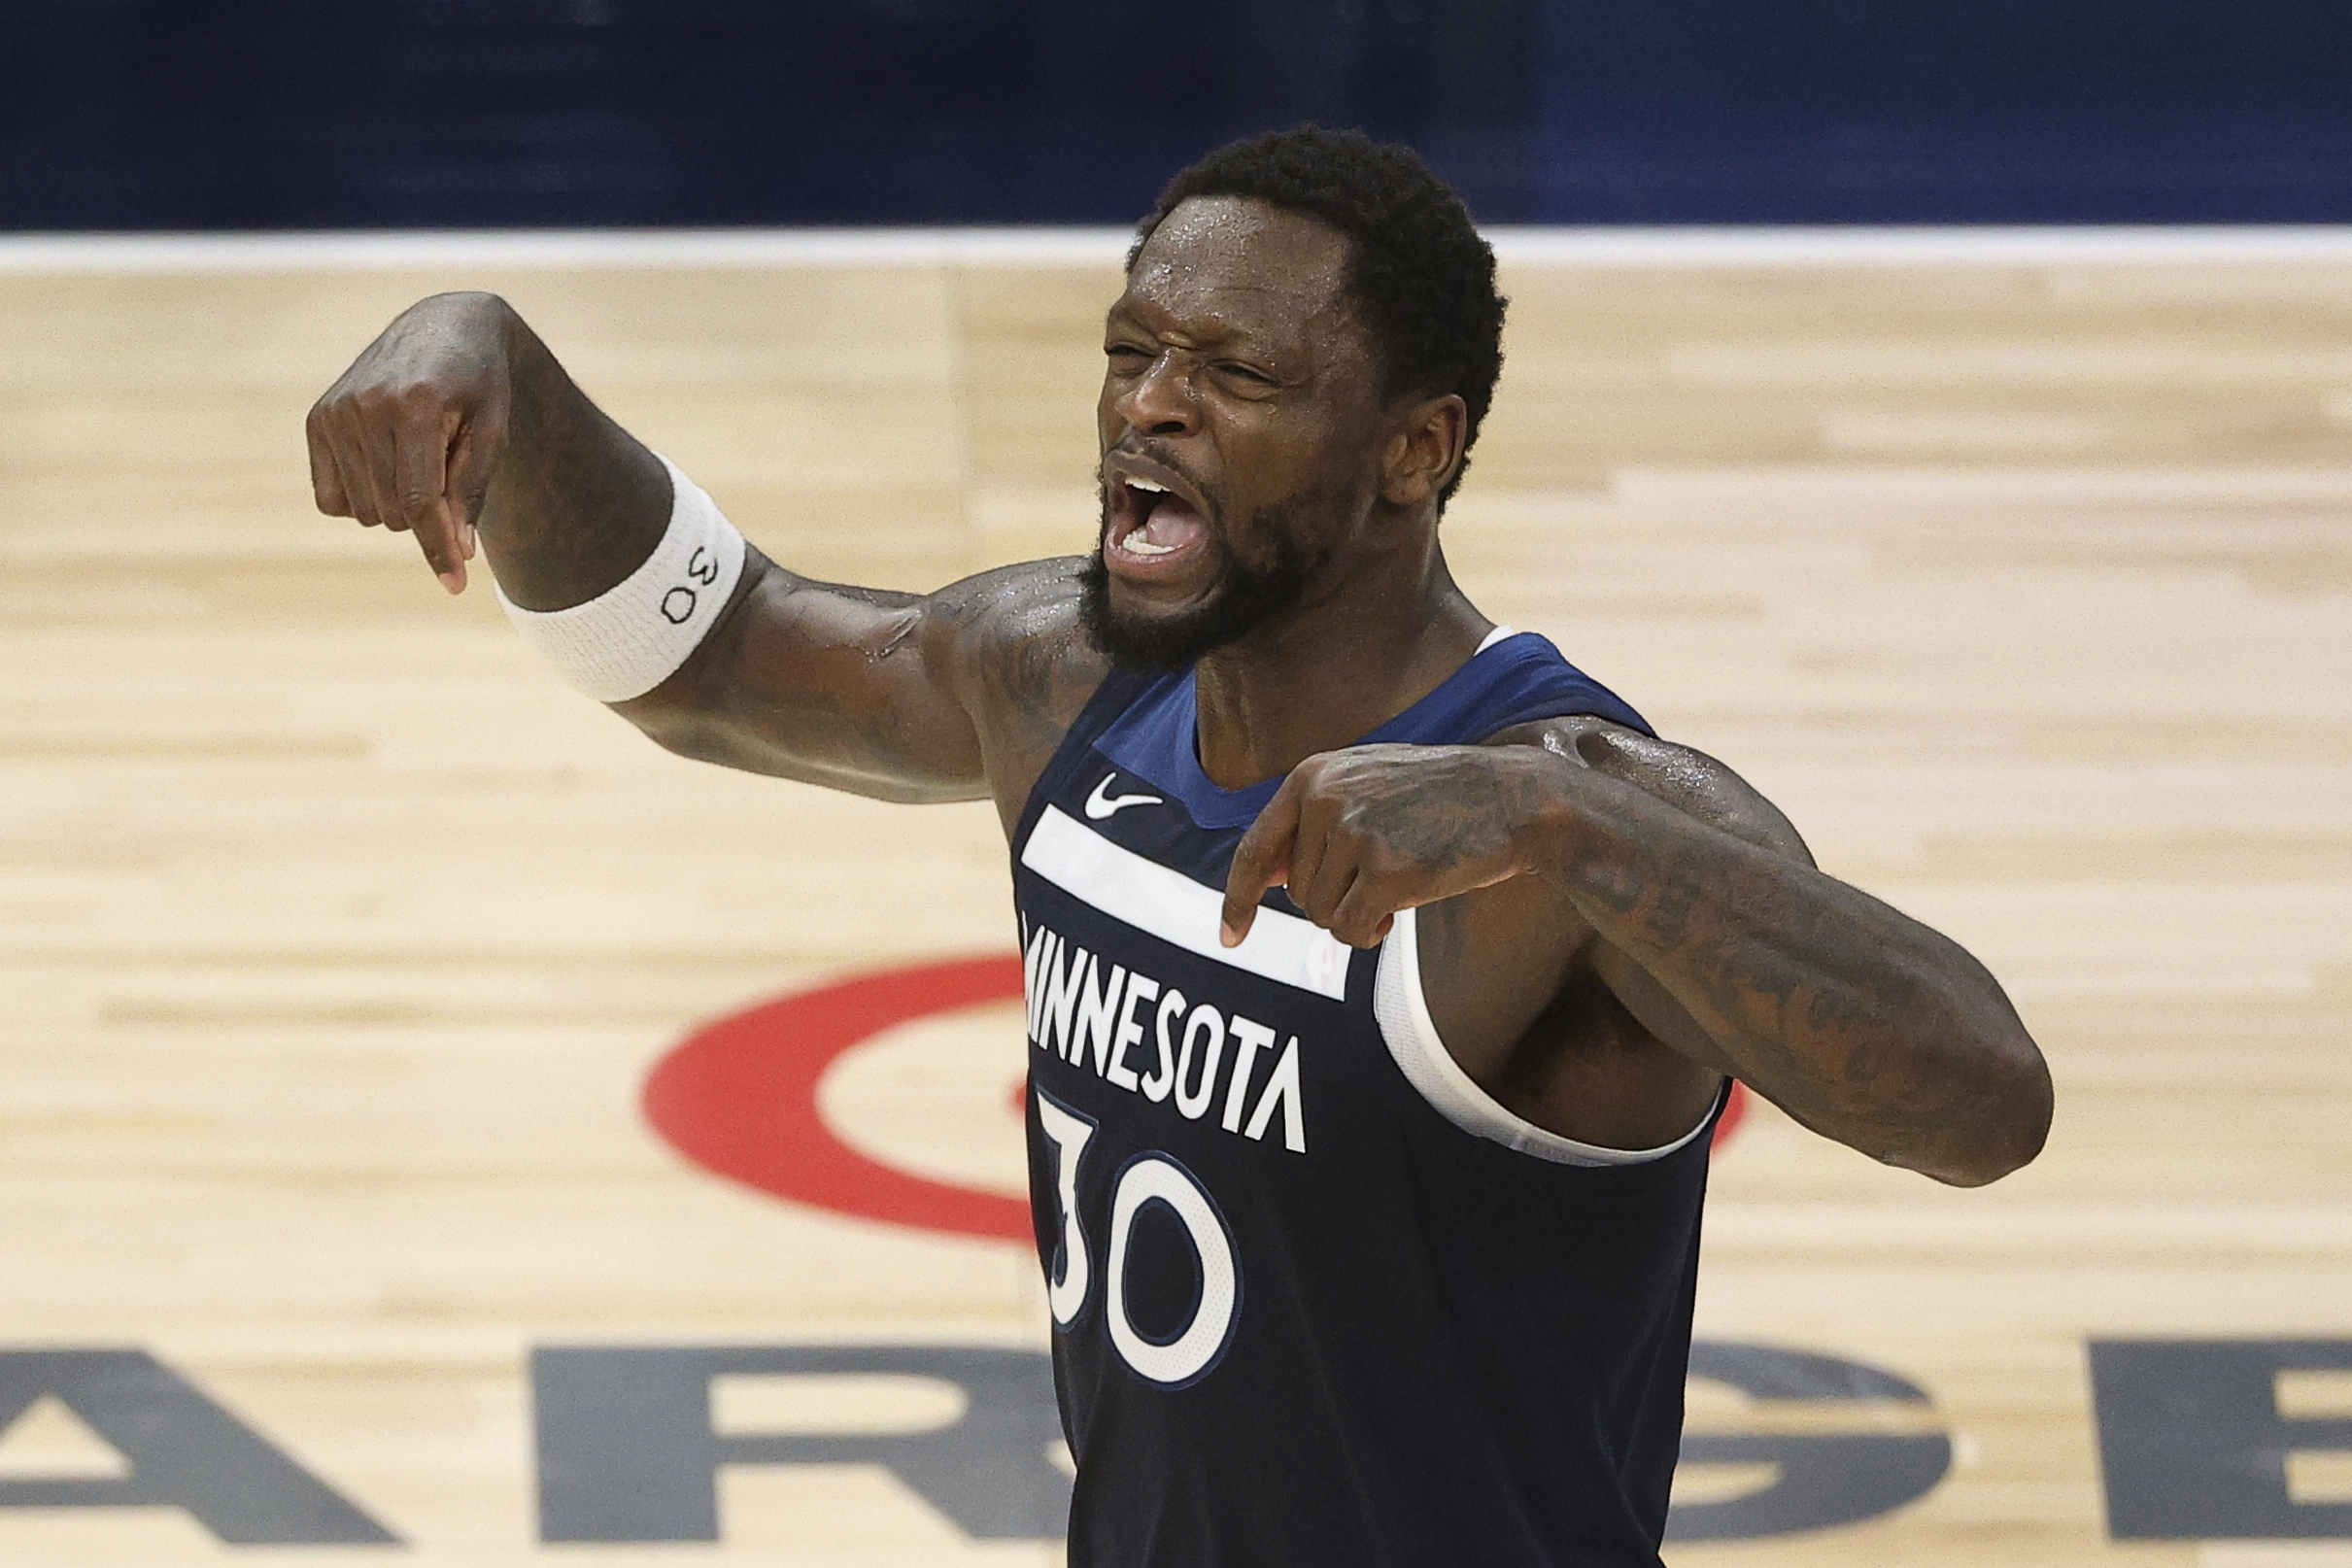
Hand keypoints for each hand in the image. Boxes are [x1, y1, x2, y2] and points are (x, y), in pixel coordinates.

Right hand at [305, 292, 514, 593]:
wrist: (444, 327)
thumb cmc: (479, 385)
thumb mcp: (493, 432)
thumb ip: (472, 490)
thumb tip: (457, 553)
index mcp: (413, 404)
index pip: (420, 501)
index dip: (438, 548)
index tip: (456, 585)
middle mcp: (364, 405)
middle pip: (393, 512)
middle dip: (427, 516)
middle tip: (449, 473)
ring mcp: (334, 412)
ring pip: (365, 511)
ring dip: (398, 505)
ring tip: (420, 456)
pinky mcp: (316, 420)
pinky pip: (333, 499)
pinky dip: (364, 497)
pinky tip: (387, 464)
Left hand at [1220, 744, 1568, 949]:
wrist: (1511, 799)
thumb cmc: (1439, 798)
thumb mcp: (1366, 785)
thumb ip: (1313, 821)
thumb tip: (1267, 877)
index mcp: (1312, 775)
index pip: (1256, 849)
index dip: (1238, 899)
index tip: (1230, 937)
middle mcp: (1325, 799)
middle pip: (1297, 893)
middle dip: (1335, 901)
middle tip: (1380, 881)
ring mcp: (1355, 833)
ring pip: (1322, 915)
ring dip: (1356, 917)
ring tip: (1397, 886)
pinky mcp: (1386, 871)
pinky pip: (1350, 930)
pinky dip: (1370, 933)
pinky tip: (1399, 914)